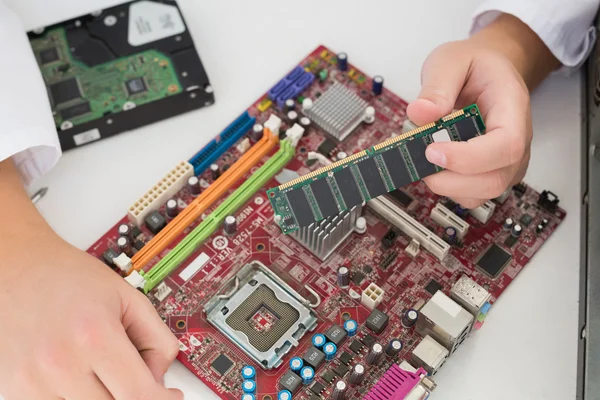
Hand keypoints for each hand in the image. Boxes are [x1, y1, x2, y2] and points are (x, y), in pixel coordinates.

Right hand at [0, 233, 181, 399]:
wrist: (16, 267)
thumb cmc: (68, 276)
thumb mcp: (128, 295)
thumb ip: (156, 337)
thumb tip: (160, 379)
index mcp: (94, 335)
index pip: (139, 395)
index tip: (168, 397)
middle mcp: (60, 363)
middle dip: (135, 397)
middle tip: (138, 382)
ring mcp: (33, 382)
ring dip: (104, 399)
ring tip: (103, 373)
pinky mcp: (15, 390)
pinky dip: (77, 399)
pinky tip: (80, 379)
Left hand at [407, 14, 557, 208]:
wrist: (489, 71)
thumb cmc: (475, 66)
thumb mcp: (451, 60)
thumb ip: (436, 85)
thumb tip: (420, 113)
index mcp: (512, 108)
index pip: (505, 145)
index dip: (468, 158)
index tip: (433, 151)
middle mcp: (517, 140)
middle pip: (496, 179)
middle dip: (452, 180)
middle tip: (421, 161)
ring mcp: (506, 161)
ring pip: (483, 193)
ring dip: (448, 186)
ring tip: (425, 161)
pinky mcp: (491, 172)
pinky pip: (473, 194)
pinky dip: (449, 188)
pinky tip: (434, 167)